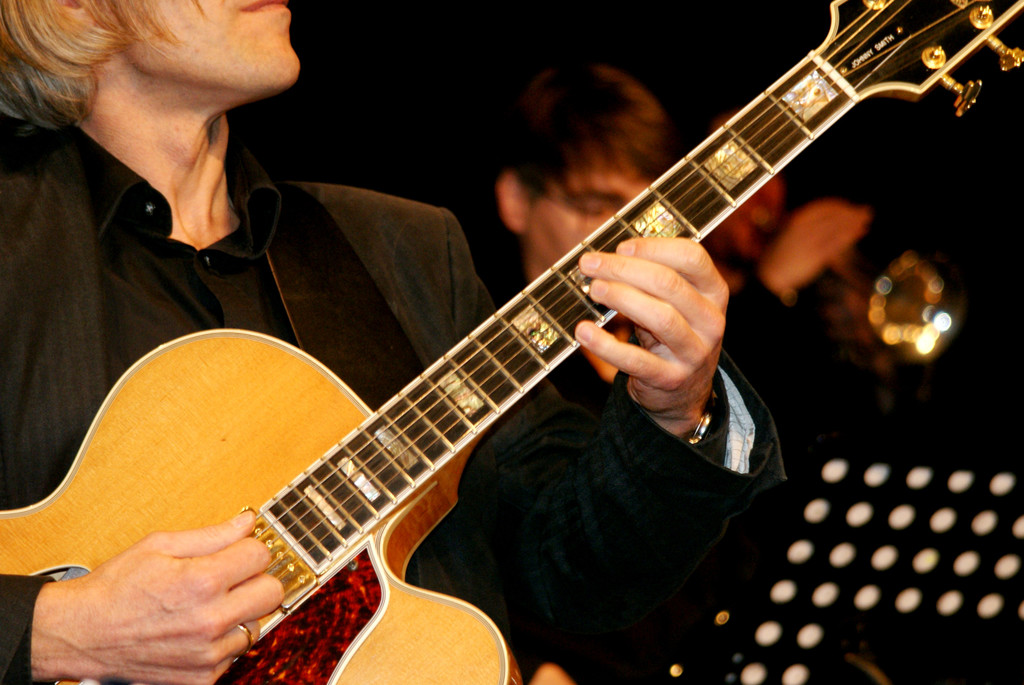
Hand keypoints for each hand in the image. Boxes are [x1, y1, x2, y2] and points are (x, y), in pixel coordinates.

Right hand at [31, 511, 283, 684]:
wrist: (81, 636)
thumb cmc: (115, 589)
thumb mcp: (159, 546)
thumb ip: (211, 535)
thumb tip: (247, 522)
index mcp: (201, 582)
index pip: (260, 555)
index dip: (249, 548)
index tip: (237, 551)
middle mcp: (210, 620)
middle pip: (272, 592)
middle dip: (256, 579)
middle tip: (233, 578)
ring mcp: (208, 654)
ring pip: (257, 624)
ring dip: (241, 613)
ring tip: (209, 606)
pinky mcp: (202, 677)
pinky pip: (236, 653)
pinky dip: (223, 641)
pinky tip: (198, 630)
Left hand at [575, 238, 727, 436]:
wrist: (684, 393)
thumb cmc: (670, 334)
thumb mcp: (675, 304)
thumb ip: (653, 279)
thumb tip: (606, 257)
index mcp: (714, 292)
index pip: (692, 257)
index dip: (654, 247)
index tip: (621, 247)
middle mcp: (711, 321)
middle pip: (669, 284)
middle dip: (624, 269)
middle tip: (591, 264)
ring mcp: (694, 352)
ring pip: (660, 317)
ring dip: (621, 297)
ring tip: (593, 289)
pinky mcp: (671, 379)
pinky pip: (636, 360)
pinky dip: (606, 345)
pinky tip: (584, 330)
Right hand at [757, 197, 871, 295]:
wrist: (771, 276)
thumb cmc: (779, 254)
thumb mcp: (786, 232)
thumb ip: (805, 224)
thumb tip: (827, 216)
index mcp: (795, 221)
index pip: (822, 208)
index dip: (839, 206)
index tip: (850, 207)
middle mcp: (803, 229)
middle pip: (832, 218)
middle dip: (851, 214)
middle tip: (866, 212)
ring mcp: (809, 243)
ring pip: (837, 230)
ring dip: (854, 224)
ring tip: (866, 221)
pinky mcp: (815, 256)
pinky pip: (836, 244)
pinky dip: (849, 237)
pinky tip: (858, 233)